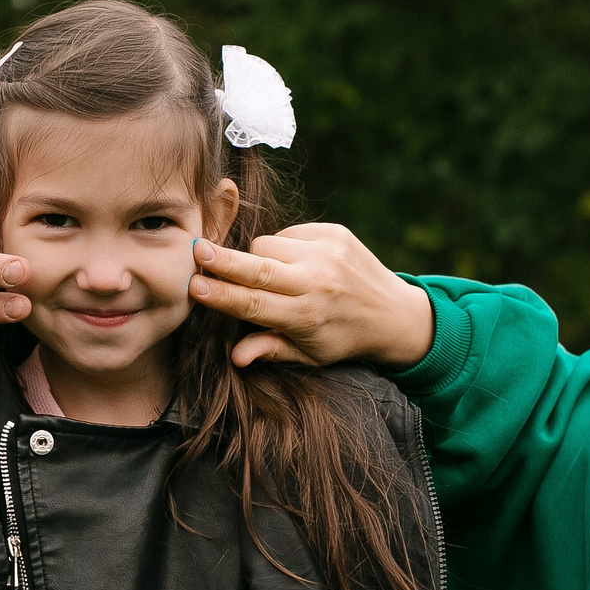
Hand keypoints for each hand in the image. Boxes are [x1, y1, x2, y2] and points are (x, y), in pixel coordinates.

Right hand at [186, 223, 433, 368]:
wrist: (394, 313)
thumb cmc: (342, 337)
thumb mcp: (309, 355)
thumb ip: (271, 350)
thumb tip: (235, 357)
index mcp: (307, 316)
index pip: (254, 304)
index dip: (221, 295)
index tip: (194, 285)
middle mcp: (317, 282)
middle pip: (258, 268)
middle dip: (224, 259)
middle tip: (197, 249)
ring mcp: (328, 253)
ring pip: (268, 244)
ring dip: (258, 258)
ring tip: (270, 275)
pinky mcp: (335, 233)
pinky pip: (289, 233)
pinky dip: (283, 246)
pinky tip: (295, 262)